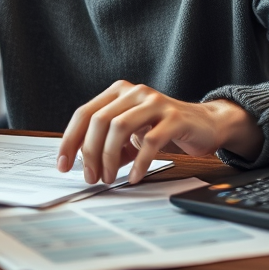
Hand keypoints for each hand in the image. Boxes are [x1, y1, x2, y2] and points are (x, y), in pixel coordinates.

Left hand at [56, 80, 263, 185]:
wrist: (205, 124)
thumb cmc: (162, 129)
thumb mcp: (131, 134)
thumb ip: (108, 143)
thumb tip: (83, 165)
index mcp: (118, 91)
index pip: (84, 113)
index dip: (70, 140)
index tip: (63, 165)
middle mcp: (135, 92)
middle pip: (99, 121)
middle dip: (90, 153)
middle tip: (91, 177)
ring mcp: (155, 102)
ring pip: (119, 128)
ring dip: (109, 158)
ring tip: (109, 178)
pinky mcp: (174, 118)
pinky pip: (149, 141)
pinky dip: (138, 163)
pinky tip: (135, 177)